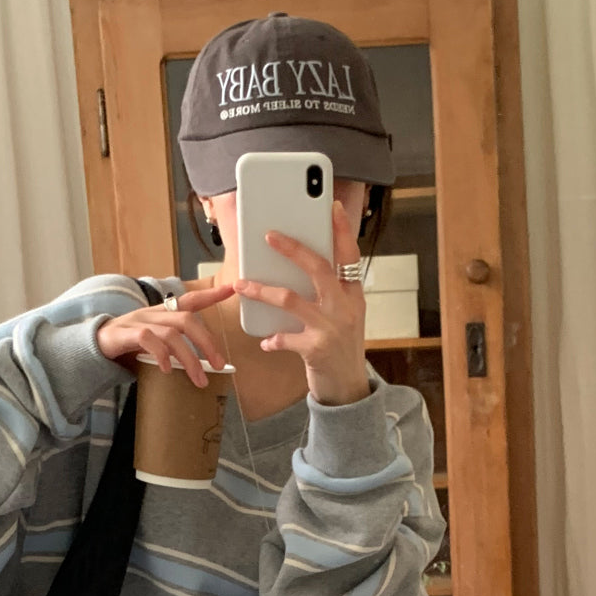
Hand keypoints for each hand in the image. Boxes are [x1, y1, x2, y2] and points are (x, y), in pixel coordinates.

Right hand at [97, 283, 233, 386]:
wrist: (94, 344)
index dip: (210, 294)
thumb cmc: (128, 344)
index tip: (231, 289)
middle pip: (187, 320)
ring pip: (171, 334)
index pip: (190, 299)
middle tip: (219, 365)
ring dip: (189, 358)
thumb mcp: (156, 341)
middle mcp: (153, 313)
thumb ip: (175, 346)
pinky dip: (161, 356)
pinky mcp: (125, 334)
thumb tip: (202, 365)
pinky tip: (166, 370)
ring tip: (199, 379)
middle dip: (207, 342)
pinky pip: (148, 340)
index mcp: (162, 313)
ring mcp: (139, 322)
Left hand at [232, 201, 369, 406]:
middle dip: (293, 249)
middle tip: (269, 235)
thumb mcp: (344, 318)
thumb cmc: (341, 350)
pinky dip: (273, 339)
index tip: (332, 206)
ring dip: (262, 291)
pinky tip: (265, 341)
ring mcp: (331, 329)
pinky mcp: (316, 350)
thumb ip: (329, 295)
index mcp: (353, 296)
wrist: (349, 389)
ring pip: (291, 299)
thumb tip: (297, 270)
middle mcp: (345, 308)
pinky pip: (285, 338)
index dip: (341, 230)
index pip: (349, 256)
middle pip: (318, 268)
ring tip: (242, 286)